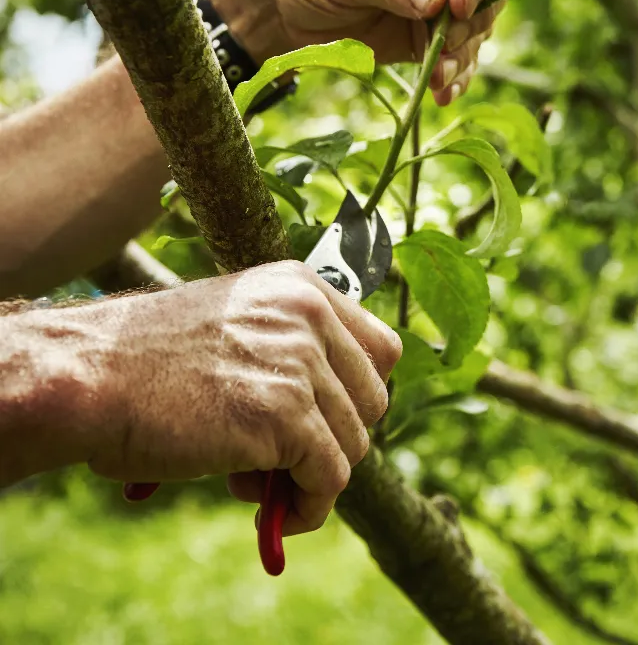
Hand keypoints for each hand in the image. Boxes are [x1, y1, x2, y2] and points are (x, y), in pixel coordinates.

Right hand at [72, 262, 400, 534]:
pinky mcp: (286, 415)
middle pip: (373, 400)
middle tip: (278, 457)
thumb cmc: (146, 362)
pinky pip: (329, 478)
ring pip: (353, 444)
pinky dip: (308, 508)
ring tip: (250, 479)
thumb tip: (342, 418)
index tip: (325, 422)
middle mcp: (309, 315)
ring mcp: (301, 363)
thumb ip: (291, 351)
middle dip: (334, 438)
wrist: (87, 377)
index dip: (357, 395)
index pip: (382, 350)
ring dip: (310, 475)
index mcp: (301, 287)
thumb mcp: (235, 326)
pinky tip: (271, 517)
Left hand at [208, 0, 505, 105]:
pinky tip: (441, 93)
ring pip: (480, 24)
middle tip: (444, 45)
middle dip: (473, 19)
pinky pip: (460, 56)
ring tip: (437, 77)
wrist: (283, 10)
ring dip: (464, 53)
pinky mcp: (432, 34)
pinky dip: (455, 76)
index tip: (459, 4)